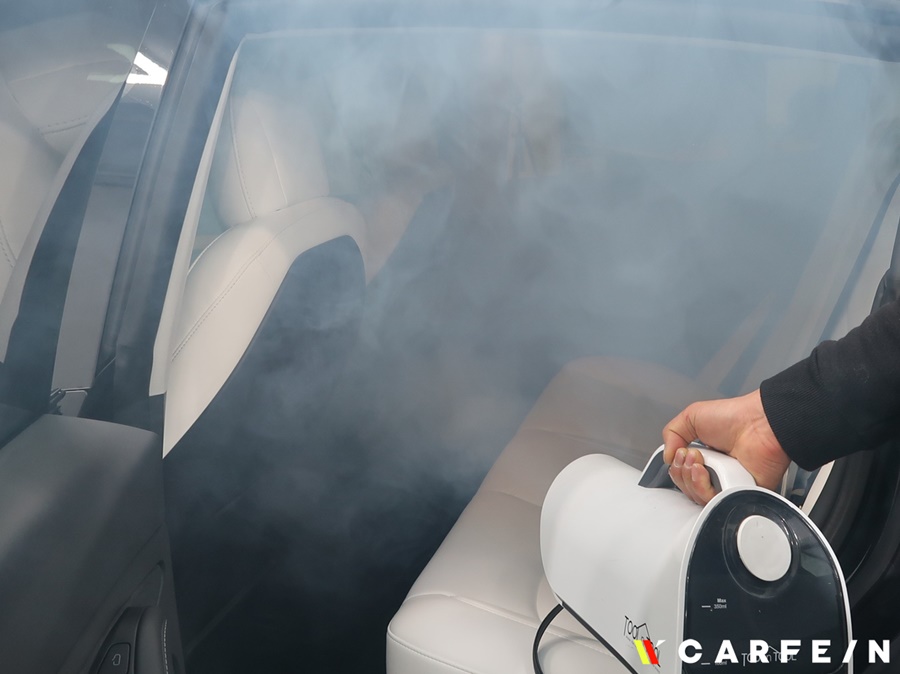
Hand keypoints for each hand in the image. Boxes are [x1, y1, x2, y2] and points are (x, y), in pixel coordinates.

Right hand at [662, 390, 791, 504]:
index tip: (682, 452)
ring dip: (691, 480)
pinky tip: (705, 473)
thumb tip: (667, 459)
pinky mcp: (739, 495)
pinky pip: (715, 504)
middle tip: (692, 456)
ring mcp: (726, 484)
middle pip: (685, 488)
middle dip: (681, 472)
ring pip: (697, 498)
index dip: (676, 467)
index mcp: (704, 456)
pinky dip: (704, 490)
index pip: (680, 474)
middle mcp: (714, 472)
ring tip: (700, 463)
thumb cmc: (733, 417)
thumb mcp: (691, 416)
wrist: (759, 424)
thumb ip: (671, 434)